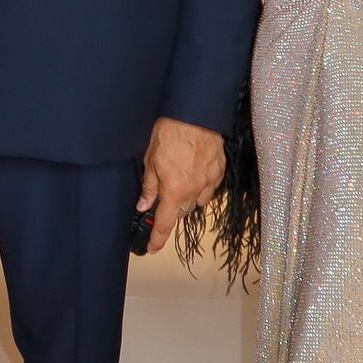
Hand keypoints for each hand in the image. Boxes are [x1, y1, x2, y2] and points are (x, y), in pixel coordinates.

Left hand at [136, 117, 225, 254]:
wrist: (195, 114)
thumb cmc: (170, 133)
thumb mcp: (150, 160)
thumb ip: (149, 187)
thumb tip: (143, 205)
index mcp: (173, 191)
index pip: (164, 223)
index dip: (157, 238)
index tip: (151, 248)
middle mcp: (193, 191)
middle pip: (181, 212)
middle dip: (171, 208)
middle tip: (163, 194)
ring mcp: (209, 182)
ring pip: (197, 201)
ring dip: (187, 197)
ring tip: (180, 180)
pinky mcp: (219, 171)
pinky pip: (210, 188)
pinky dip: (201, 186)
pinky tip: (195, 173)